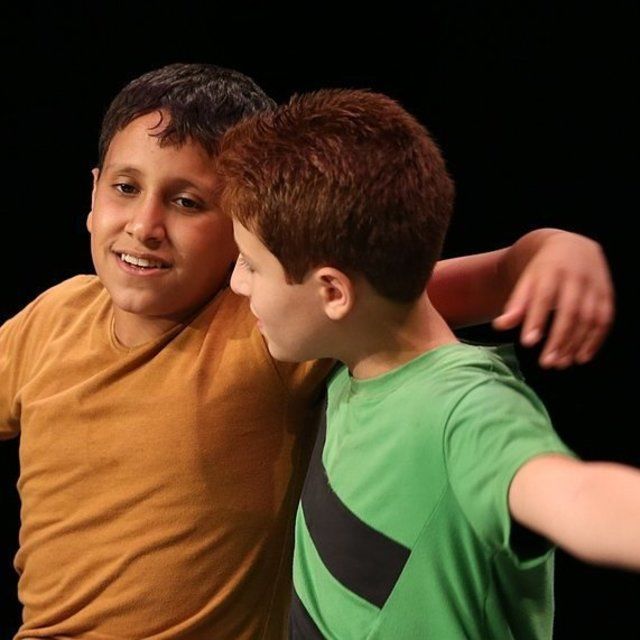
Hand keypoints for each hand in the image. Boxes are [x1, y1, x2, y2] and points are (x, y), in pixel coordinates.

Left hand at [492, 232, 614, 367]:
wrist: (572, 246)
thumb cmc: (543, 270)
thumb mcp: (527, 280)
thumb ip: (516, 303)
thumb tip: (499, 325)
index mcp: (551, 271)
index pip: (544, 297)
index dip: (537, 320)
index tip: (528, 342)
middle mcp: (575, 278)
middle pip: (569, 311)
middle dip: (559, 339)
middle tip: (546, 363)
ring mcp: (594, 286)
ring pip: (589, 319)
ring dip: (575, 344)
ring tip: (560, 363)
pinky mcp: (607, 295)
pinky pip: (604, 320)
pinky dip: (594, 341)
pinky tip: (580, 357)